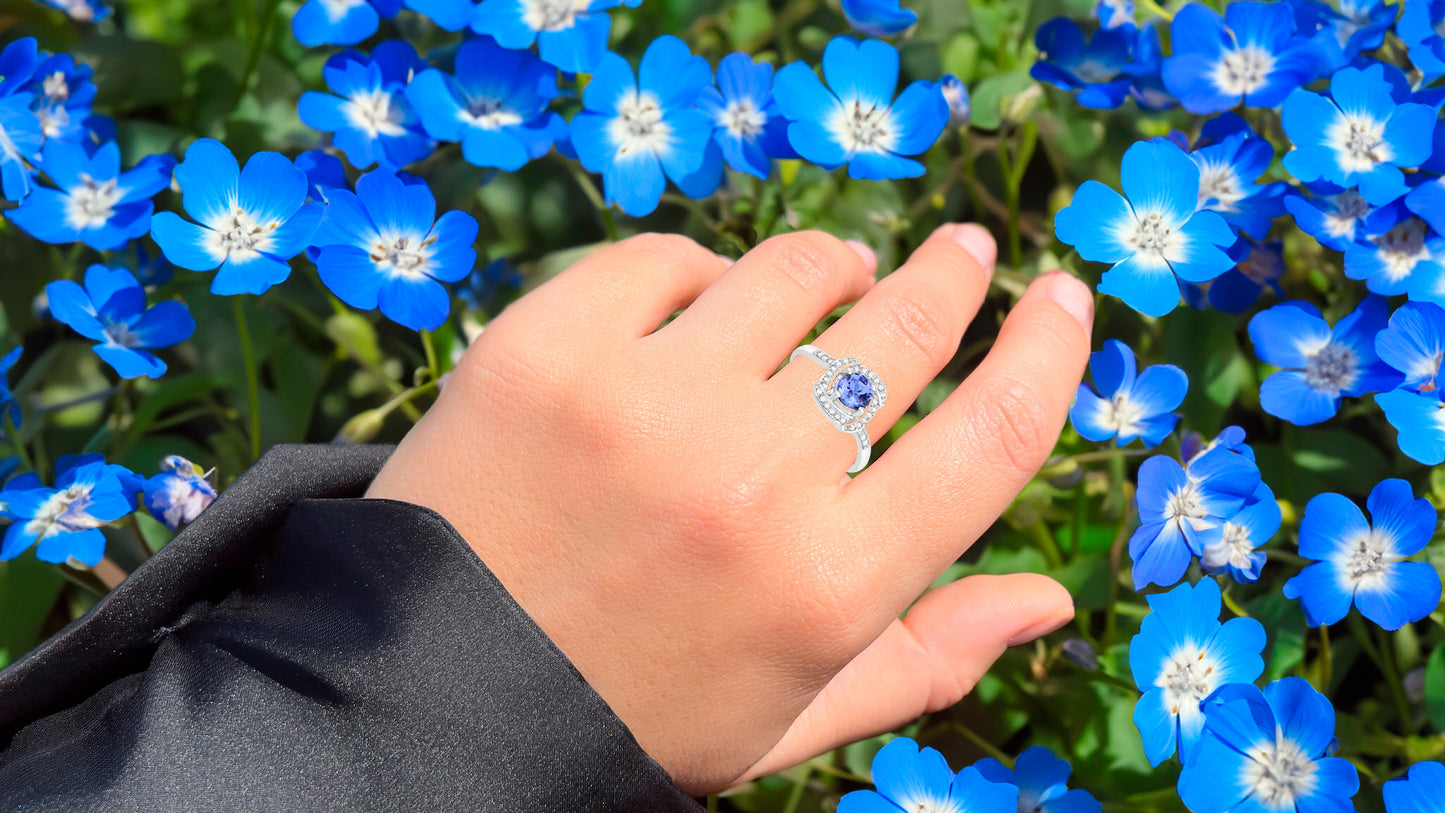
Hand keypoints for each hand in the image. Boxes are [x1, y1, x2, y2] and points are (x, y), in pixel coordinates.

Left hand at [364, 225, 1093, 794]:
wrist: (431, 692)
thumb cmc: (630, 711)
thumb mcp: (790, 717)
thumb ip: (926, 658)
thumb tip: (1050, 599)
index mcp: (828, 587)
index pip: (994, 438)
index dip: (1048, 354)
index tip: (1063, 300)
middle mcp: (750, 485)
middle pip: (904, 332)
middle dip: (953, 278)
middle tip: (963, 253)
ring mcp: (643, 405)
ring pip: (796, 275)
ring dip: (834, 270)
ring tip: (835, 282)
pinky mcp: (544, 348)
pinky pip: (668, 260)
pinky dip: (700, 277)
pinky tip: (702, 308)